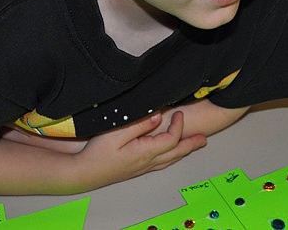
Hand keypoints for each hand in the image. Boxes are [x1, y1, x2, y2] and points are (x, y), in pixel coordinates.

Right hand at [73, 111, 206, 188]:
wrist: (84, 173)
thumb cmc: (97, 153)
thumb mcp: (116, 133)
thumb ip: (139, 124)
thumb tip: (158, 116)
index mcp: (145, 152)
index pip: (171, 139)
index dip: (178, 125)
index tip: (178, 113)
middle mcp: (148, 162)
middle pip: (176, 152)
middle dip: (191, 144)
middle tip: (203, 139)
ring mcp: (143, 167)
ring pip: (170, 160)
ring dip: (183, 151)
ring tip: (193, 146)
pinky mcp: (137, 169)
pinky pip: (161, 163)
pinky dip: (172, 157)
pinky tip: (171, 156)